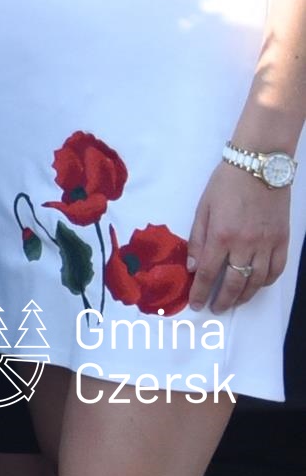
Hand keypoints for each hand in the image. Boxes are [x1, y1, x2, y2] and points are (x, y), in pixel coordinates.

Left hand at [186, 157, 293, 314]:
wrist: (258, 167)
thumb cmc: (226, 184)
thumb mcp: (203, 208)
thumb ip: (198, 239)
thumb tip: (193, 266)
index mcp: (221, 236)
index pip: (209, 273)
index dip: (201, 292)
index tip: (196, 304)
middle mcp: (245, 245)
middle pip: (234, 283)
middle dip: (222, 300)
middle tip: (214, 308)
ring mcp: (267, 245)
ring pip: (257, 282)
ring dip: (244, 296)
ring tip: (233, 301)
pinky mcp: (282, 241)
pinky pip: (276, 270)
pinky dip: (266, 283)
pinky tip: (256, 286)